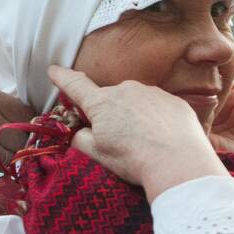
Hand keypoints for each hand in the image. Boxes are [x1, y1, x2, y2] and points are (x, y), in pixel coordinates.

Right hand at [49, 66, 226, 201]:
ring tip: (143, 145)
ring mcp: (151, 92)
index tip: (54, 70)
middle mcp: (125, 90)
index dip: (62, 78)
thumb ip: (79, 139)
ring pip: (134, 103)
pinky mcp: (172, 101)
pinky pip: (157, 108)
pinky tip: (161, 140)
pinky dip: (155, 121)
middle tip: (117, 141)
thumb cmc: (134, 160)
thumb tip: (77, 132)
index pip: (75, 85)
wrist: (178, 163)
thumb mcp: (97, 154)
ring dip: (134, 118)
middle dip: (108, 114)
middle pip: (108, 99)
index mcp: (101, 103)